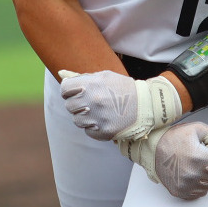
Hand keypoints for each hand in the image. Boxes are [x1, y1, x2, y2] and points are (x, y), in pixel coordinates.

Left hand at [59, 70, 181, 141]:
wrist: (145, 105)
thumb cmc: (122, 88)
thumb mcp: (104, 76)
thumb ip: (82, 77)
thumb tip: (62, 74)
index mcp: (91, 84)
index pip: (65, 89)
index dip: (69, 91)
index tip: (75, 92)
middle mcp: (92, 101)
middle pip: (69, 106)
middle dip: (77, 104)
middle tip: (89, 102)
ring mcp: (97, 118)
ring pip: (77, 120)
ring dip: (85, 116)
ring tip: (99, 111)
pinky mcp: (103, 132)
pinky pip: (87, 131)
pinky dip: (93, 127)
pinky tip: (104, 119)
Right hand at [121, 121, 207, 199]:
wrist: (152, 149)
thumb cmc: (176, 138)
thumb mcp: (198, 129)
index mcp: (199, 158)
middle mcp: (194, 175)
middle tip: (200, 157)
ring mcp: (186, 186)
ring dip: (207, 175)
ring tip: (194, 164)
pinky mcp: (181, 192)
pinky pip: (200, 192)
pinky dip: (198, 184)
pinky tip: (190, 173)